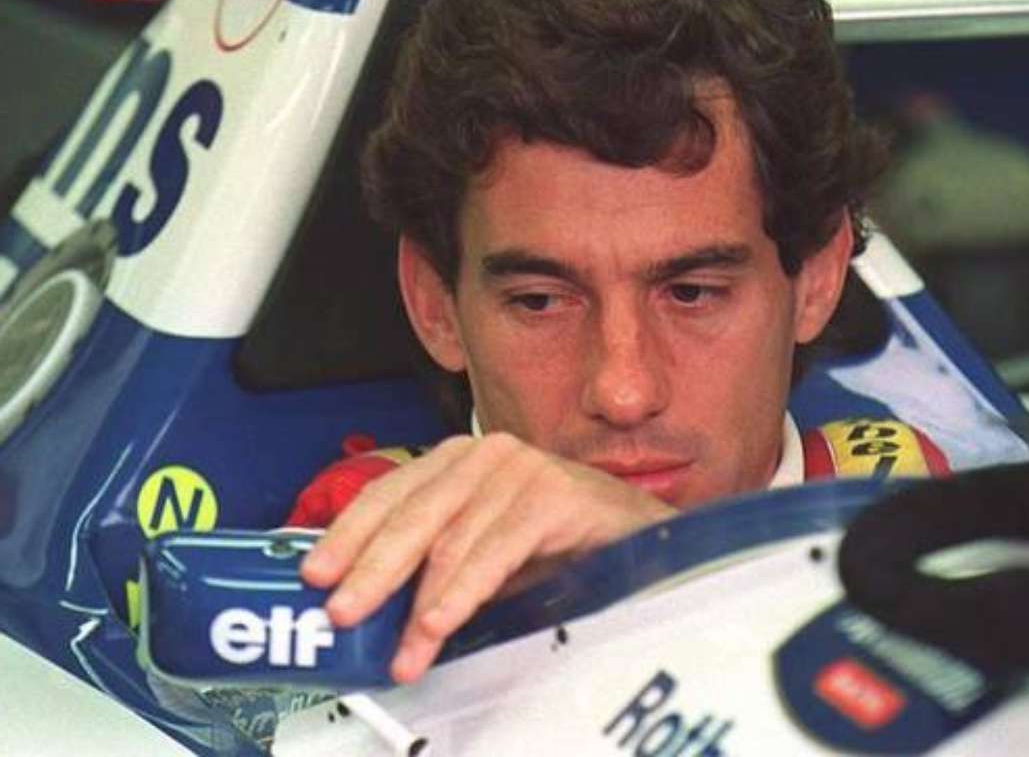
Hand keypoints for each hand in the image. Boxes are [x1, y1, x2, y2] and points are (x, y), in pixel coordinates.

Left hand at [298, 432, 675, 682]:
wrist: (637, 535)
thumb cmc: (559, 543)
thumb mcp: (483, 553)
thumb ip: (435, 567)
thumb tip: (373, 610)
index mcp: (458, 462)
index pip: (388, 492)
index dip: (348, 534)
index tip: (316, 574)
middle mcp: (485, 455)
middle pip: (412, 514)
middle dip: (371, 570)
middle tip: (341, 614)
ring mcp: (520, 469)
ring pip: (451, 538)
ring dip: (420, 603)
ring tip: (401, 649)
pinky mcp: (553, 493)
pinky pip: (495, 550)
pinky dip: (463, 593)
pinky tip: (440, 623)